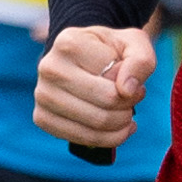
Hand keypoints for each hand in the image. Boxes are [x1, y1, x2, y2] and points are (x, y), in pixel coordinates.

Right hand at [34, 21, 156, 148]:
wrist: (82, 58)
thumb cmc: (110, 51)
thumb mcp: (134, 44)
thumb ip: (140, 60)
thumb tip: (126, 90)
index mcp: (69, 42)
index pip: (113, 79)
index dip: (134, 88)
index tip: (136, 85)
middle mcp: (49, 67)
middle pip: (105, 103)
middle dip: (128, 108)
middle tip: (134, 102)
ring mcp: (42, 94)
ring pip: (95, 125)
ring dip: (120, 126)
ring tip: (126, 115)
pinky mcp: (41, 117)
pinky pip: (80, 139)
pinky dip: (105, 139)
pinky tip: (114, 129)